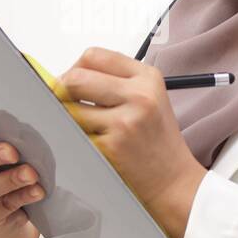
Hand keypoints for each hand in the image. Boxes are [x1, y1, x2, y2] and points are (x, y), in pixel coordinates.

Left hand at [56, 47, 206, 237]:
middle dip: (63, 90)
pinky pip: (75, 135)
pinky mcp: (110, 147)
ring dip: (67, 118)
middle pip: (75, 78)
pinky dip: (75, 138)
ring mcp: (124, 122)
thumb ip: (115, 81)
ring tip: (86, 127)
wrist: (174, 181)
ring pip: (69, 109)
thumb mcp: (149, 98)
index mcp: (147, 77)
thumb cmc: (157, 140)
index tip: (72, 80)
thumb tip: (68, 75)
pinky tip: (92, 144)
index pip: (94, 56)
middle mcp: (138, 96)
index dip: (75, 67)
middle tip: (65, 103)